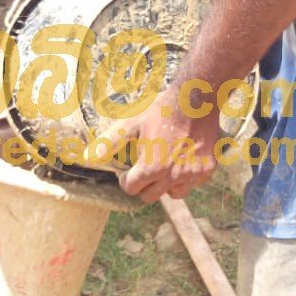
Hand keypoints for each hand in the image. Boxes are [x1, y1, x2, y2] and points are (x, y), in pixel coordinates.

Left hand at [109, 85, 220, 202]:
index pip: (131, 188)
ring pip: (173, 194)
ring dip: (165, 185)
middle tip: (143, 168)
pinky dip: (185, 178)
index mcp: (152, 167)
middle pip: (150, 195)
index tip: (126, 170)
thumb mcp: (131, 123)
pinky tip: (181, 161)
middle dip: (143, 185)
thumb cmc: (161, 110)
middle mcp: (172, 176)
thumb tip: (88, 157)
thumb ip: (109, 143)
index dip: (125, 179)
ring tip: (163, 168)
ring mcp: (192, 174)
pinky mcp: (207, 169)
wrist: (197, 100)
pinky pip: (192, 183)